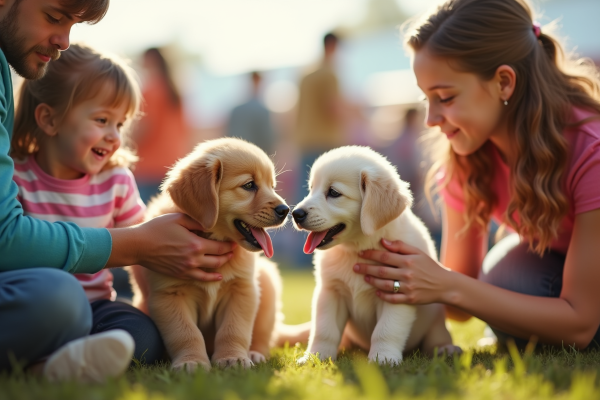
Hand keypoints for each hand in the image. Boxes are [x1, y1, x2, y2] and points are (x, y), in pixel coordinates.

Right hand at [110, 213, 234, 280]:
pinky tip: (218, 277)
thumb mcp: (179, 218)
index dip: (230, 244)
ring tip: (228, 259)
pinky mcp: (180, 274)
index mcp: (196, 244)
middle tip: (234, 249)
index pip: (220, 246)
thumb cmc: (157, 228)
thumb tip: (212, 223)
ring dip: (222, 265)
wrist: (138, 246)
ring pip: (211, 270)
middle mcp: (194, 258)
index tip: (234, 241)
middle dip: (228, 254)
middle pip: (219, 259)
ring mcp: (187, 268)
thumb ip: (197, 222)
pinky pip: (200, 278)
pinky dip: (211, 278)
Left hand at [353, 239, 452, 304]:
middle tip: (354, 267)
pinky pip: (393, 299)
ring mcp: (408, 288)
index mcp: (408, 261)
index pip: (384, 257)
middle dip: (366, 269)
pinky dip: (383, 296)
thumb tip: (382, 241)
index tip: (360, 254)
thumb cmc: (429, 266)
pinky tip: (376, 292)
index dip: (371, 255)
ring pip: (385, 285)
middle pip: (381, 271)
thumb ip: (400, 246)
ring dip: (372, 281)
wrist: (445, 285)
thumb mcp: (417, 252)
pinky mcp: (410, 299)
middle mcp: (407, 274)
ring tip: (364, 278)